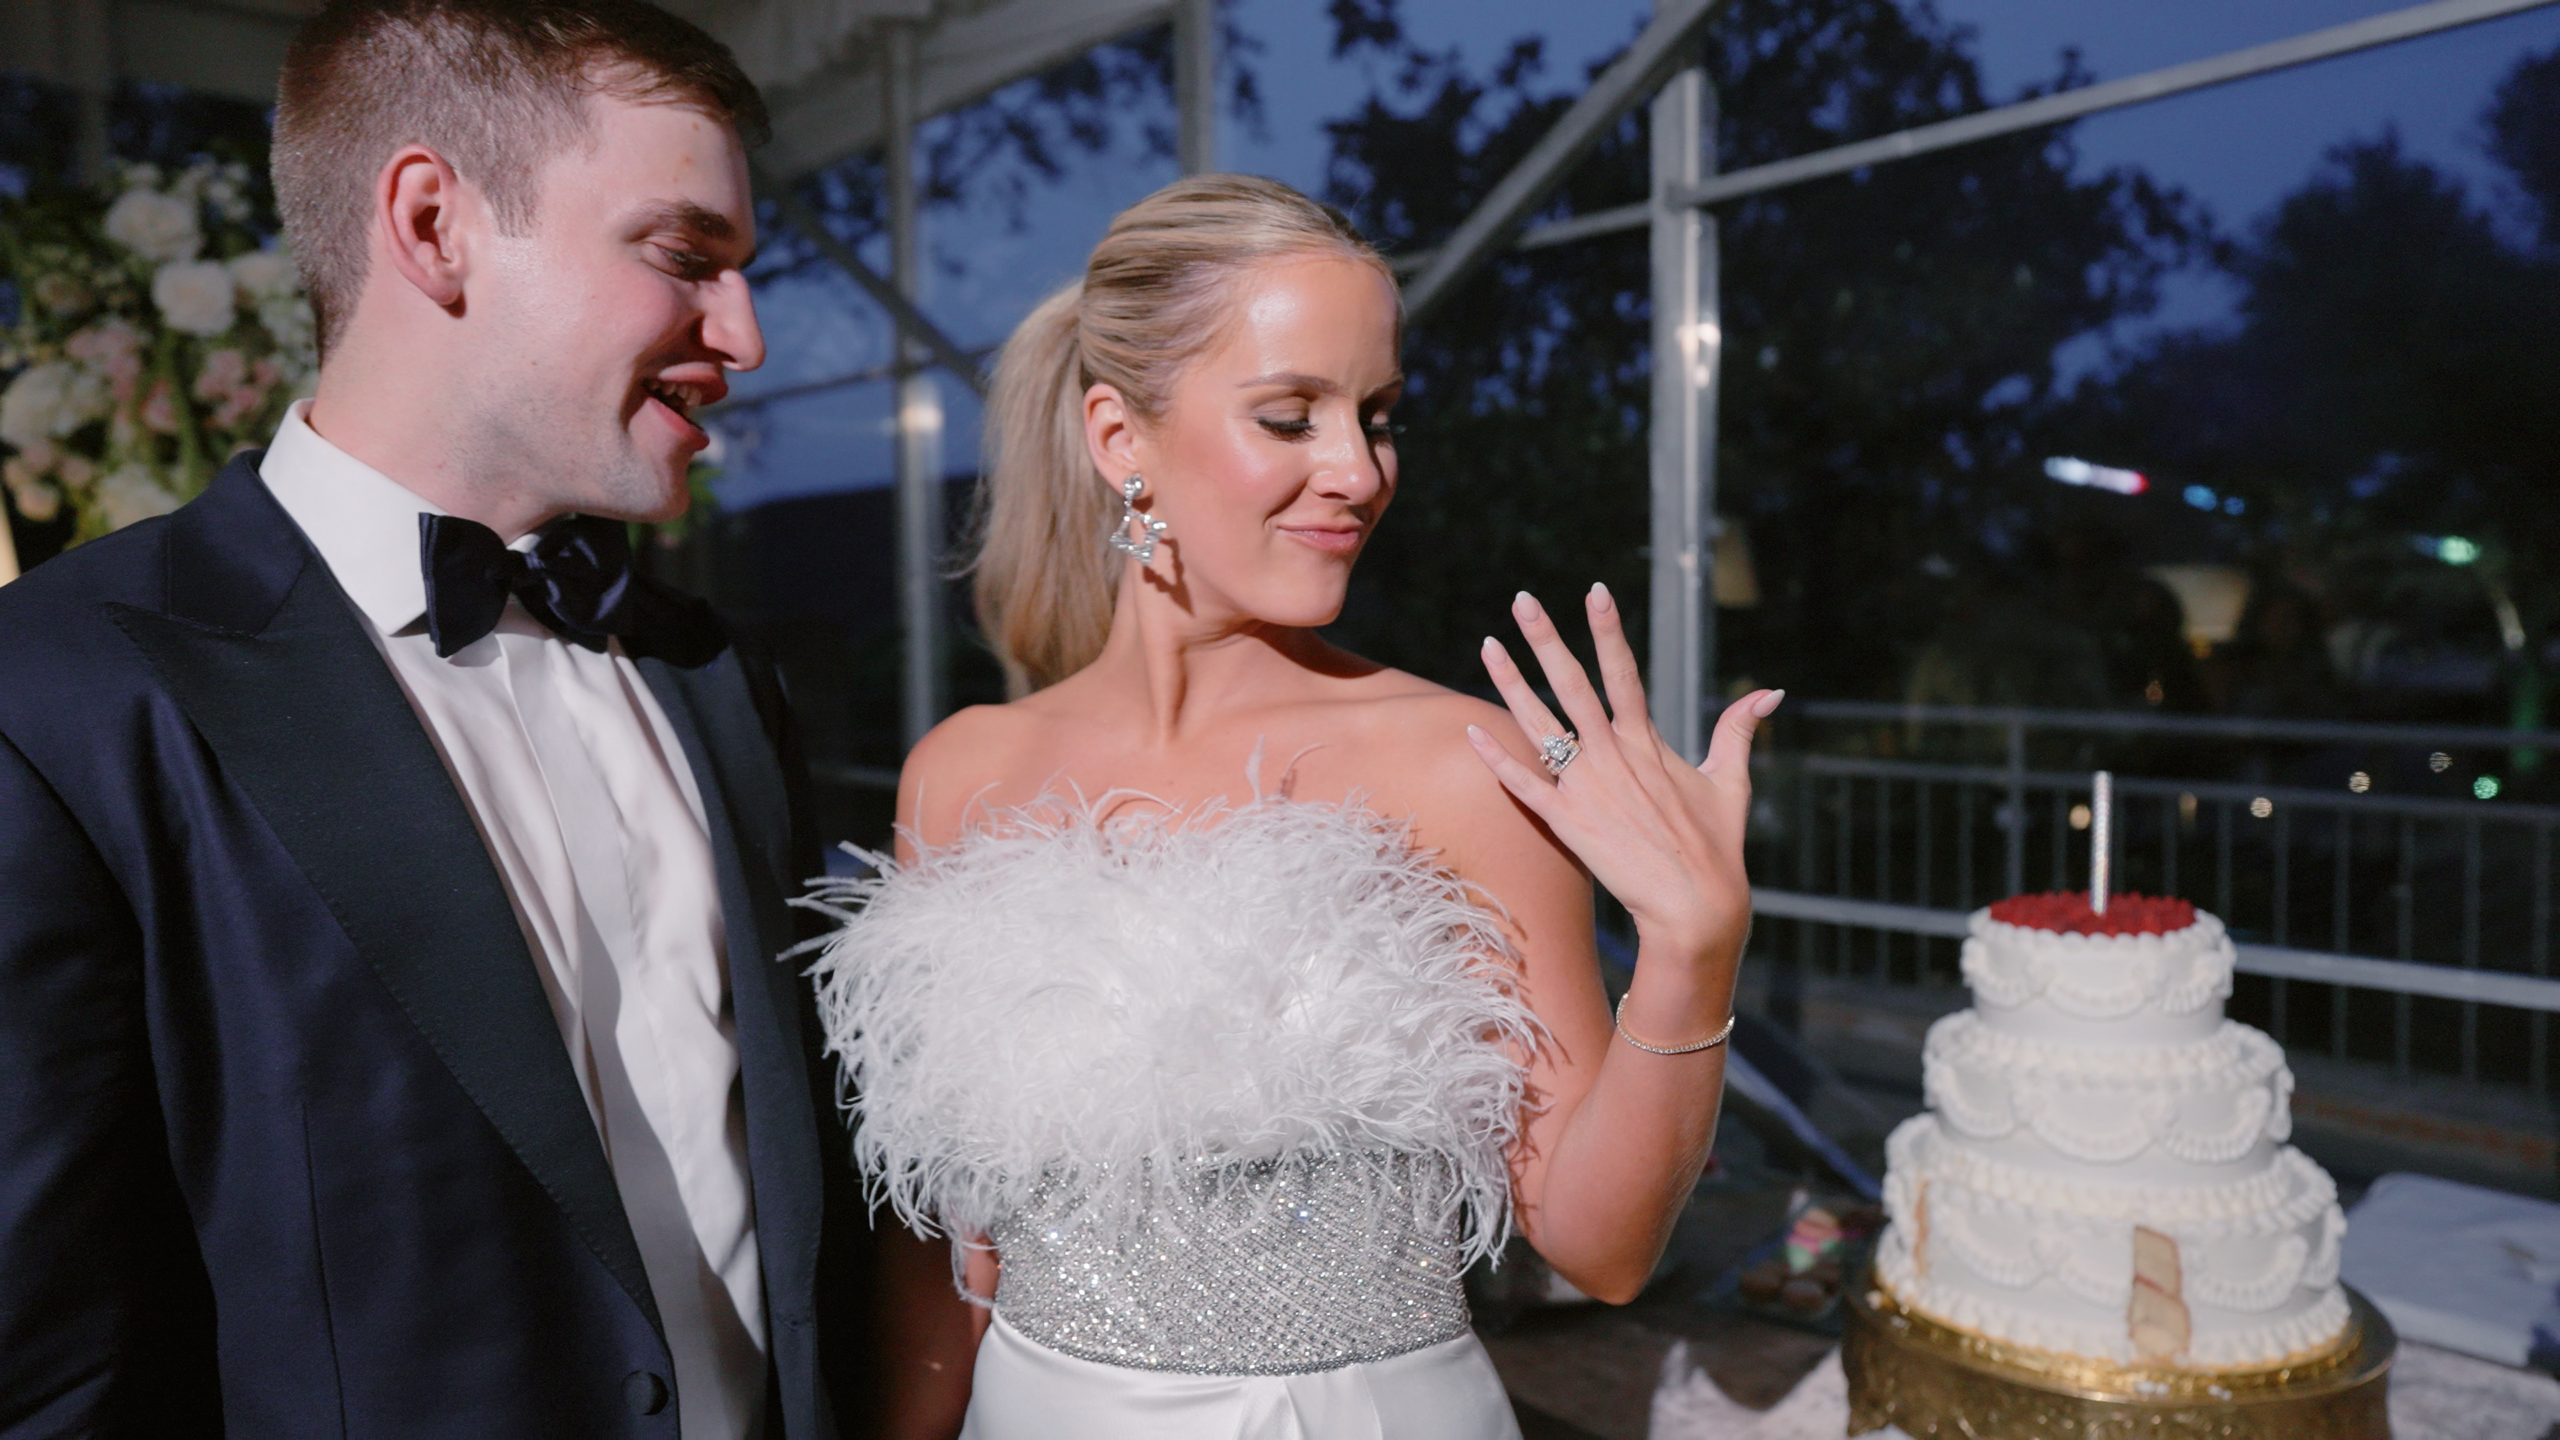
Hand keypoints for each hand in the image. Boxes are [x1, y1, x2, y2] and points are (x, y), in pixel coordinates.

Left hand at [1465, 585, 1782, 963]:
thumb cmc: (1715, 847)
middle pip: (1573, 684)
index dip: (1608, 630)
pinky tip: (1472, 730)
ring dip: (1511, 683)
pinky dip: (1497, 758)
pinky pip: (1524, 784)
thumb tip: (1771, 692)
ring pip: (1540, 724)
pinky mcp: (1567, 822)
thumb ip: (1739, 730)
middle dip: (1546, 638)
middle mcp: (1612, 757)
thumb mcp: (1730, 781)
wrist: (1693, 907)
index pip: (1624, 672)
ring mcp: (1586, 788)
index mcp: (1648, 742)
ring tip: (1487, 646)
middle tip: (1522, 599)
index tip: (1594, 591)